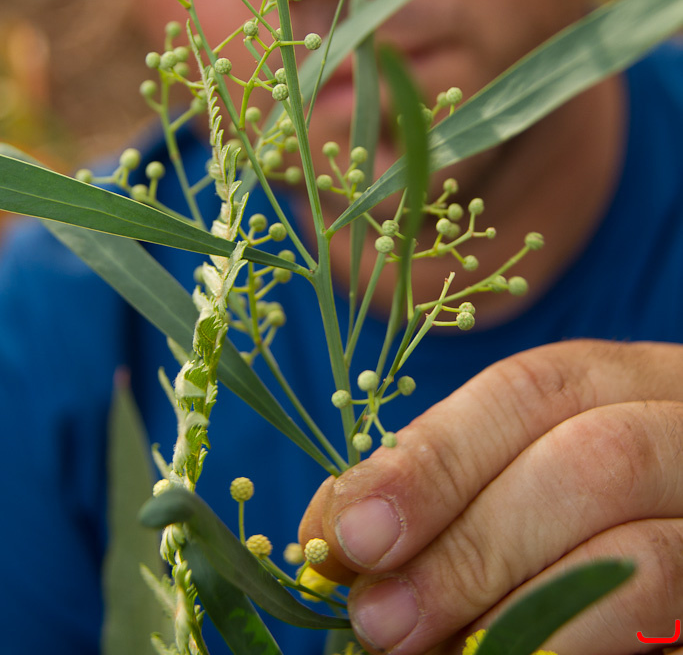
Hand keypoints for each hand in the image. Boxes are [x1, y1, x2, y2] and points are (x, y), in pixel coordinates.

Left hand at [299, 341, 682, 654]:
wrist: (678, 540)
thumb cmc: (582, 505)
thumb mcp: (518, 466)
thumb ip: (445, 483)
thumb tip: (337, 530)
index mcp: (618, 379)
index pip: (528, 392)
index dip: (435, 461)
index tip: (353, 532)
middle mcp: (680, 428)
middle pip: (591, 463)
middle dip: (473, 546)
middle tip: (382, 622)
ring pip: (646, 555)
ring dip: (528, 614)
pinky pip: (673, 626)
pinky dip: (589, 647)